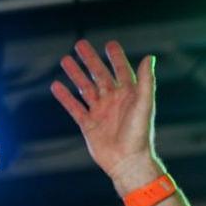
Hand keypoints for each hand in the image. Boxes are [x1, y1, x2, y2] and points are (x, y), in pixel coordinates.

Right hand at [51, 40, 162, 193]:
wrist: (127, 162)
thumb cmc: (139, 134)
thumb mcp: (144, 105)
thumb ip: (146, 82)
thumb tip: (149, 57)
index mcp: (129, 96)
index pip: (121, 71)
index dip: (116, 58)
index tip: (109, 44)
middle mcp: (114, 102)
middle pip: (100, 76)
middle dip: (90, 60)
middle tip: (79, 44)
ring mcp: (101, 113)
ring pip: (86, 89)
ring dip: (76, 74)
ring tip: (65, 60)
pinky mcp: (89, 125)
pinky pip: (75, 108)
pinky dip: (65, 97)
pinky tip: (56, 85)